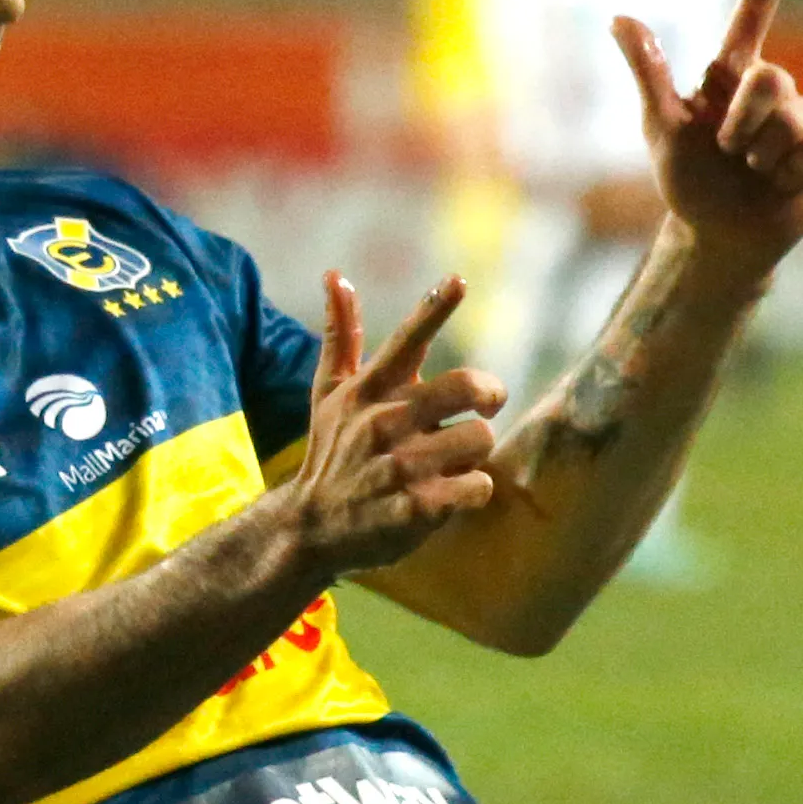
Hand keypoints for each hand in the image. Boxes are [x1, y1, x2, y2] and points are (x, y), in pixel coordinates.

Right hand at [288, 273, 506, 574]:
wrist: (312, 528)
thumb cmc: (332, 452)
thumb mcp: (328, 394)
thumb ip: (341, 336)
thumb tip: (335, 275)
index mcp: (370, 390)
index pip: (406, 339)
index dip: (434, 307)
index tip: (457, 280)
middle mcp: (385, 422)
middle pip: (467, 385)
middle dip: (490, 393)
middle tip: (486, 406)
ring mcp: (400, 466)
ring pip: (480, 438)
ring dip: (476, 452)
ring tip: (452, 462)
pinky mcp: (416, 506)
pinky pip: (478, 486)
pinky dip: (475, 490)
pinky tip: (452, 494)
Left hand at [612, 0, 802, 279]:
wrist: (718, 237)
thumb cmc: (687, 183)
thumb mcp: (661, 127)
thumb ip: (648, 70)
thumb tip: (619, 16)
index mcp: (732, 74)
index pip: (756, 9)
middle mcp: (773, 88)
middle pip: (773, 80)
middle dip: (745, 124)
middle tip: (729, 155)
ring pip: (799, 119)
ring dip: (767, 157)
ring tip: (755, 174)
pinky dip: (798, 172)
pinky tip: (786, 185)